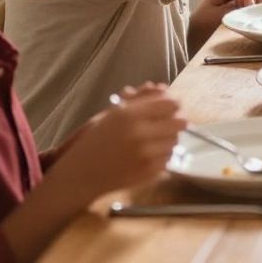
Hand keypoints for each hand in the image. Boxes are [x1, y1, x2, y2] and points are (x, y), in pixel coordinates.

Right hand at [53, 83, 185, 199]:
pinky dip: (162, 155)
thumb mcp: (114, 113)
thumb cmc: (96, 140)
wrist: (81, 173)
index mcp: (130, 115)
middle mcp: (140, 134)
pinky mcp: (149, 172)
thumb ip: (140, 99)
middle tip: (165, 124)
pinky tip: (148, 155)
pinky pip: (169, 158)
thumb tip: (164, 89)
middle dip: (174, 121)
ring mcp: (146, 155)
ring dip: (168, 139)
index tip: (167, 108)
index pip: (171, 104)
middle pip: (180, 122)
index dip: (172, 104)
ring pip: (176, 141)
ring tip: (153, 140)